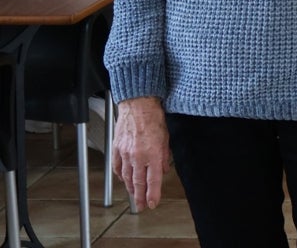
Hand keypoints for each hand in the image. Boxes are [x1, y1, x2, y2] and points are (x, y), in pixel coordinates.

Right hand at [112, 96, 170, 211]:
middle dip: (140, 196)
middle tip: (142, 206)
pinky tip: (123, 180)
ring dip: (130, 188)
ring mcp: (125, 153)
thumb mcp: (166, 138)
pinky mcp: (116, 149)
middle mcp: (138, 156)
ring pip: (127, 176)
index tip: (153, 203)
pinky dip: (120, 175)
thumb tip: (163, 169)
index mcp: (153, 154)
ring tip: (134, 195)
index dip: (153, 194)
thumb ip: (165, 156)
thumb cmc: (154, 118)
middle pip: (138, 182)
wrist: (137, 105)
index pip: (153, 180)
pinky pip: (117, 167)